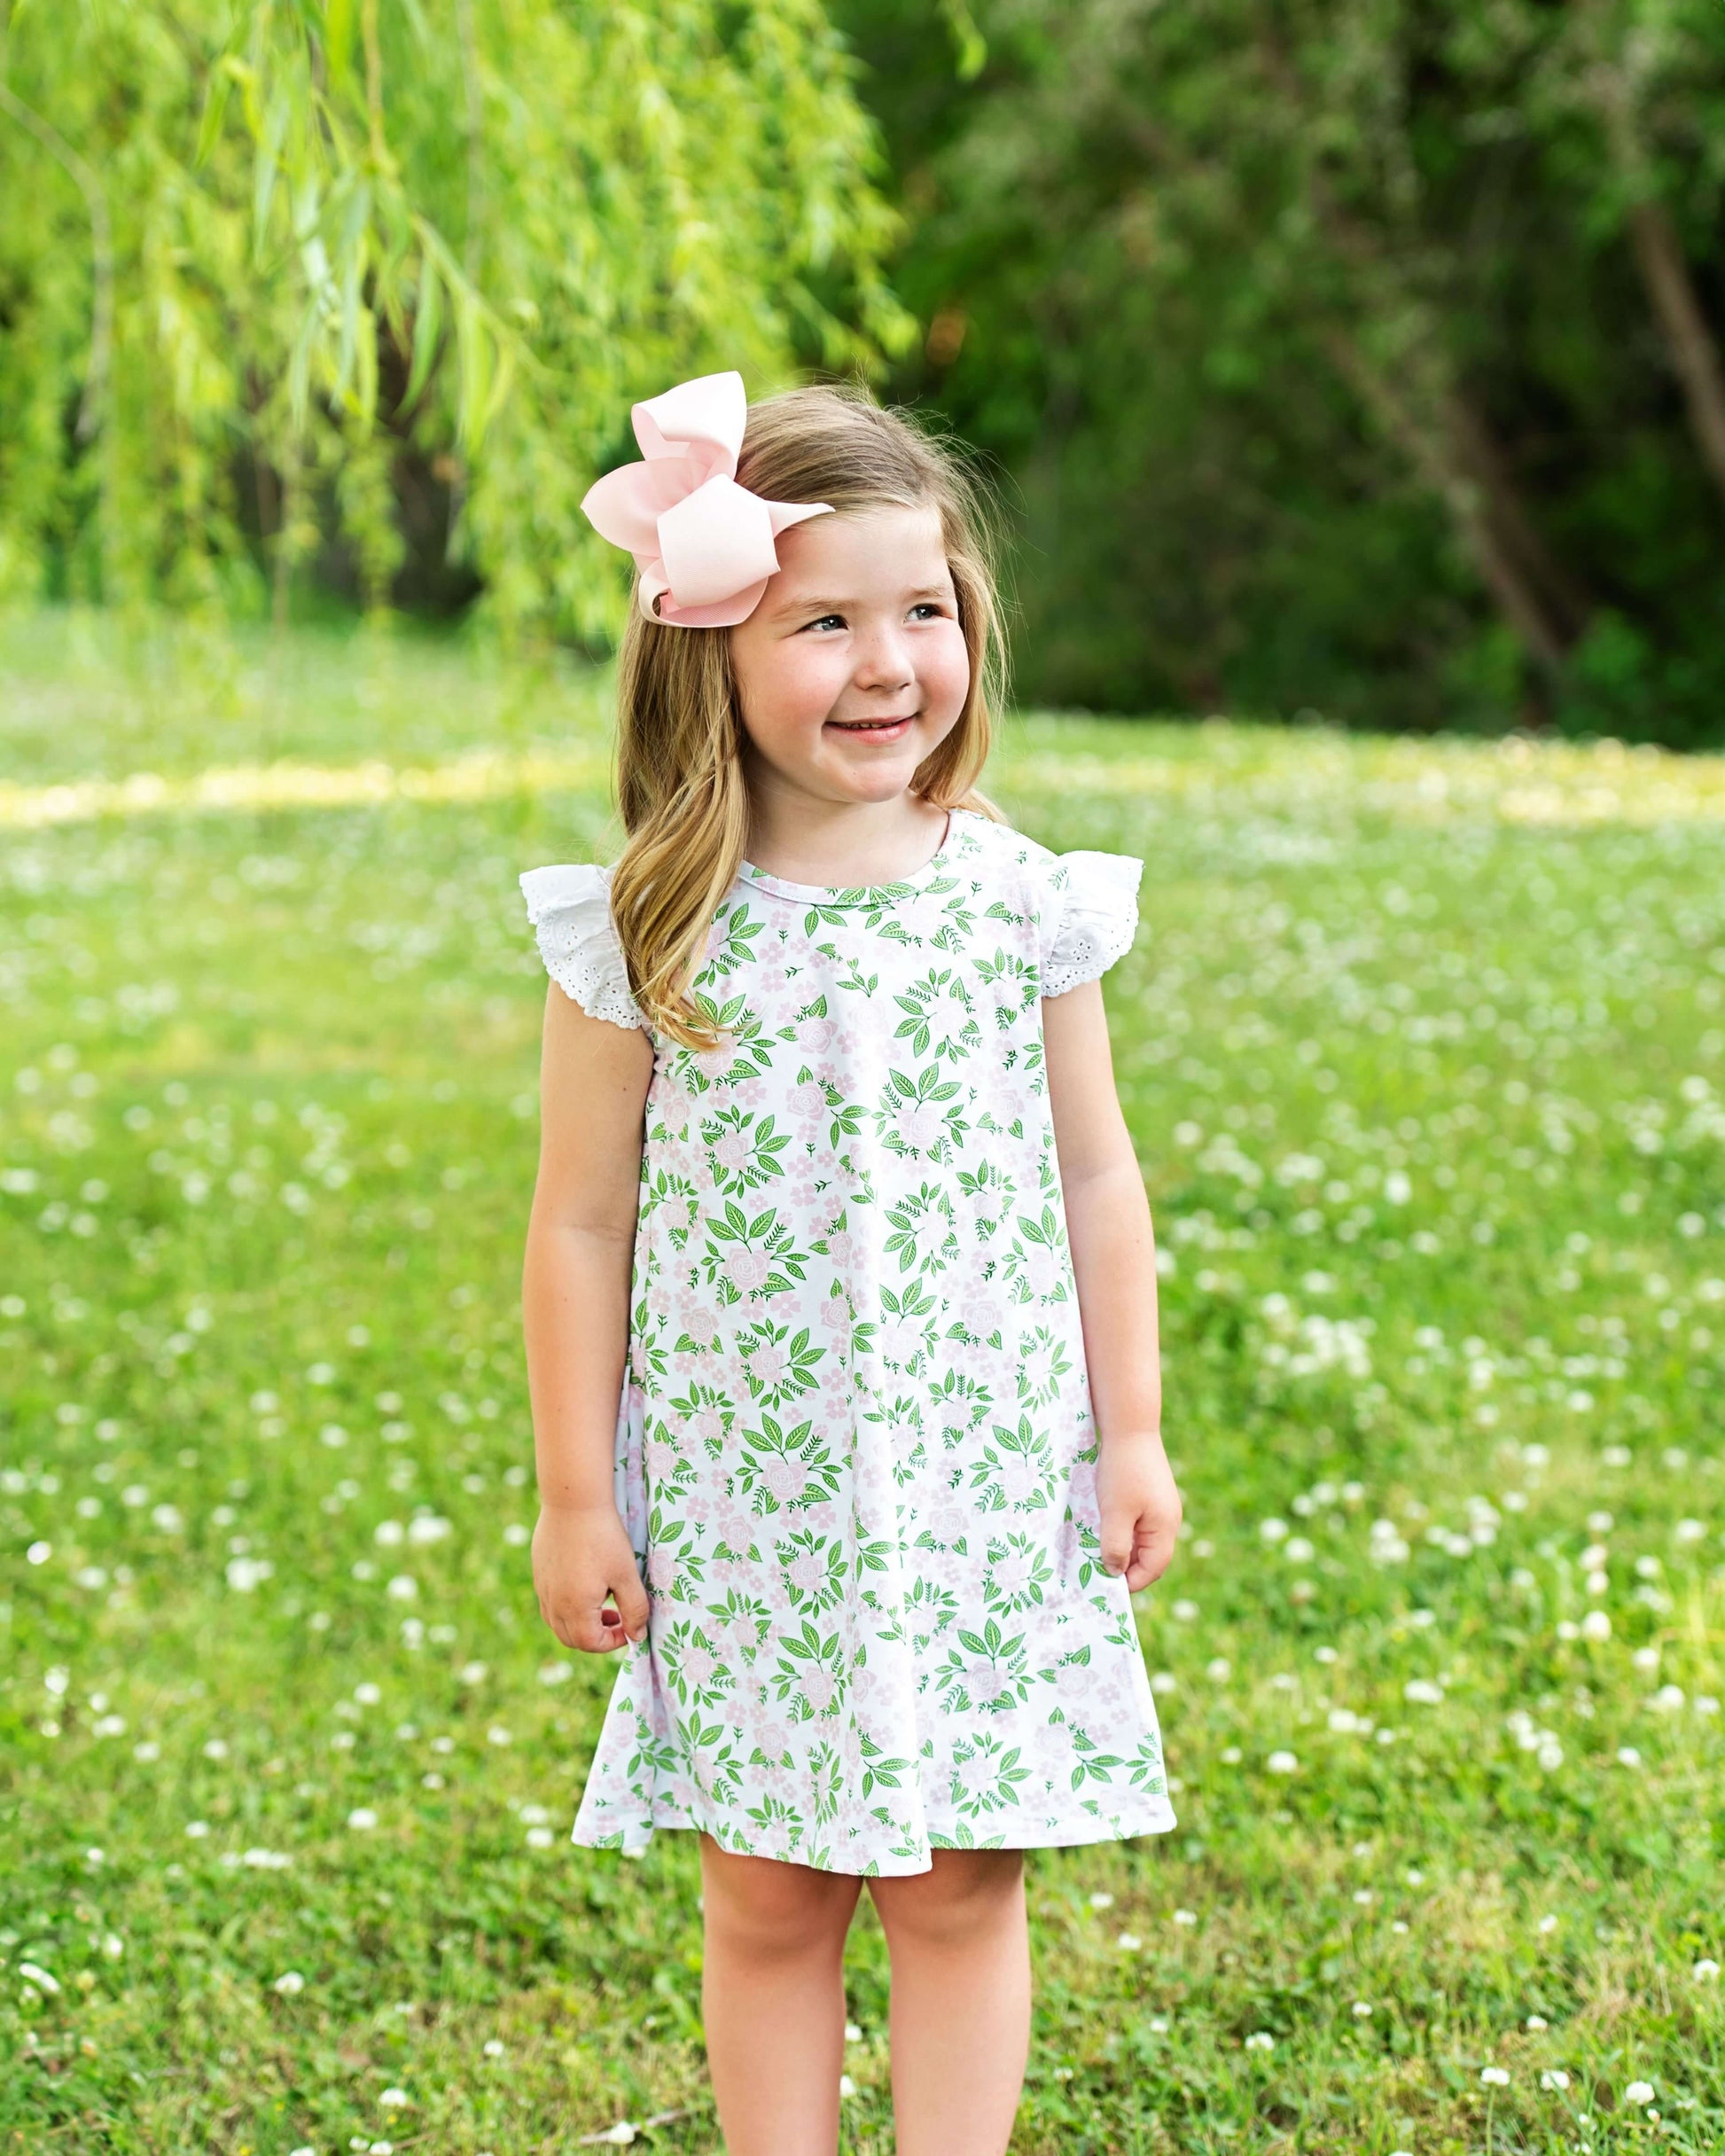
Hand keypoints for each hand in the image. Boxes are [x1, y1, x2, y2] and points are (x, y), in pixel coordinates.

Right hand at [532, 1501, 649, 1652]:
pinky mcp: (539, 1573)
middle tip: (619, 1618)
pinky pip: (550, 1603)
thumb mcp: (626, 1574)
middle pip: (571, 1638)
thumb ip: (635, 1609)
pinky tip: (586, 1583)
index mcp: (574, 1608)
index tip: (630, 1626)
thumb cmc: (603, 1537)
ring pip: (558, 1622)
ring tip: (605, 1602)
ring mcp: (542, 1588)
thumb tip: (637, 1635)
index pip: (590, 1643)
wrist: (573, 1500)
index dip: (613, 1642)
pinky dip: (568, 1607)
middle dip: (597, 1636)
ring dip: (581, 1623)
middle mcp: (552, 1603)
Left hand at [1096, 1430, 1181, 1592]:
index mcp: (1165, 1528)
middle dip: (1125, 1566)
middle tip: (1096, 1570)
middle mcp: (1168, 1521)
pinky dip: (1121, 1530)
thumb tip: (1115, 1573)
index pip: (1152, 1569)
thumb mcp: (1115, 1513)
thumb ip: (1115, 1546)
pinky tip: (1102, 1526)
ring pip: (1141, 1540)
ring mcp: (1160, 1508)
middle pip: (1148, 1557)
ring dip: (1121, 1547)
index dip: (1130, 1582)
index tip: (1104, 1587)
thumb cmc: (1123, 1472)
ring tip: (1096, 1549)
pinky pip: (1137, 1524)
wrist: (1129, 1428)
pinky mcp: (1150, 1496)